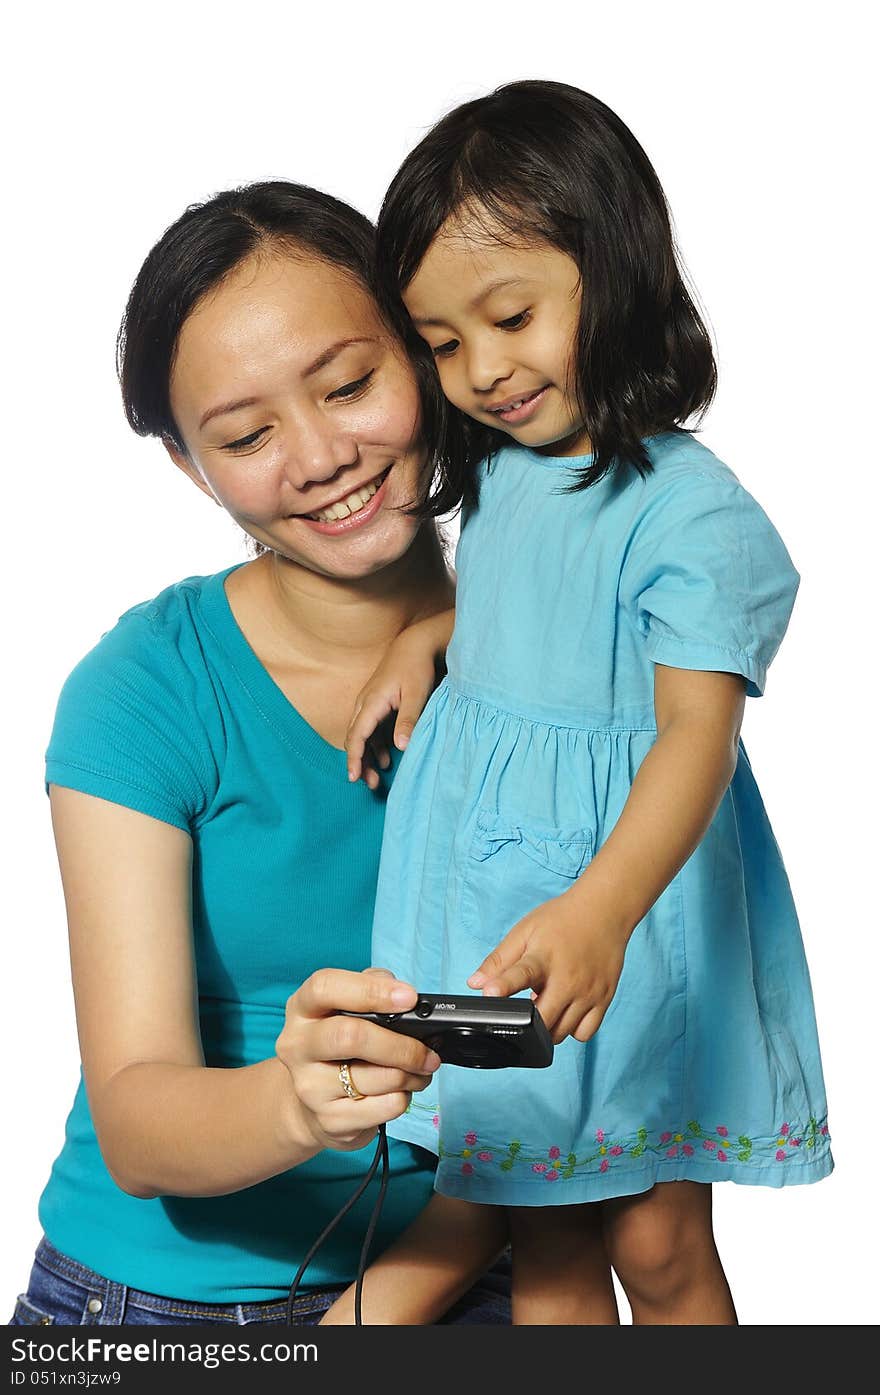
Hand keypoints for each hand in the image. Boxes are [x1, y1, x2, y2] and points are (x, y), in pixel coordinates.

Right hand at [276, 969, 440, 1151]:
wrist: (310, 1105)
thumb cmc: (338, 1047)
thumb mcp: (344, 1009)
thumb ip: (372, 988)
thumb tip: (405, 995)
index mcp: (302, 1009)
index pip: (325, 987)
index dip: (370, 990)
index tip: (409, 998)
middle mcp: (298, 1046)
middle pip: (351, 1037)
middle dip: (401, 1045)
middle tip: (428, 1052)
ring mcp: (310, 1087)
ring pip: (377, 1077)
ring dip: (412, 1074)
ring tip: (420, 1070)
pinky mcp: (329, 1120)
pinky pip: (385, 1107)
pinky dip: (404, 1098)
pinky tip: (400, 1091)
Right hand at [345, 610, 452, 787]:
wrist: (415, 644)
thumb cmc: (416, 667)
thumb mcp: (417, 694)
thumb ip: (408, 719)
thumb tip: (401, 746)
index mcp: (372, 702)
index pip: (357, 735)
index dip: (354, 758)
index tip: (354, 777)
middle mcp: (365, 703)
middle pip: (354, 738)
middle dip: (358, 762)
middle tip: (370, 784)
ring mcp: (369, 703)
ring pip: (360, 735)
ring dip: (366, 756)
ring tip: (376, 778)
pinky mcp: (376, 703)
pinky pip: (369, 729)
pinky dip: (374, 746)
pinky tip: (385, 759)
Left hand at [467, 886, 628, 1044]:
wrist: (604, 911)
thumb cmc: (561, 921)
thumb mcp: (525, 932)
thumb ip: (499, 961)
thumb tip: (474, 984)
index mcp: (543, 957)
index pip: (521, 974)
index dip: (504, 986)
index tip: (490, 994)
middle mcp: (568, 978)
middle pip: (543, 1019)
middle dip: (526, 1023)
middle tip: (524, 1009)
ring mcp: (588, 991)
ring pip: (562, 1032)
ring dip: (548, 1027)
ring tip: (547, 1004)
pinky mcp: (605, 998)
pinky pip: (585, 1033)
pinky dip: (572, 1029)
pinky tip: (566, 1011)